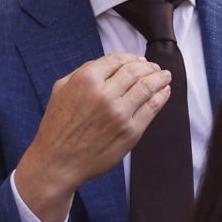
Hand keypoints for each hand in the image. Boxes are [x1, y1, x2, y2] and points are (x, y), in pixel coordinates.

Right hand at [13, 55, 170, 221]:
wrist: (56, 163)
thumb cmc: (57, 127)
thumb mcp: (61, 90)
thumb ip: (83, 71)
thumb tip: (113, 62)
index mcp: (86, 80)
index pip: (118, 59)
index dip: (132, 57)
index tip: (139, 60)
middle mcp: (105, 94)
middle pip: (137, 70)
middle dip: (149, 66)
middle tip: (155, 68)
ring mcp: (120, 113)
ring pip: (148, 85)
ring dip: (160, 77)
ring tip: (164, 76)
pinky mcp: (131, 131)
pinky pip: (153, 107)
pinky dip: (162, 95)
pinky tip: (164, 91)